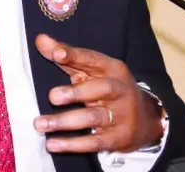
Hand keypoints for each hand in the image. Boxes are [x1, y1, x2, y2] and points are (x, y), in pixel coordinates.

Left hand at [34, 34, 164, 153]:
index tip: (56, 53)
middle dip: (75, 92)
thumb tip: (39, 39)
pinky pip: (95, 142)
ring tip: (40, 124)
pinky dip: (73, 144)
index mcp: (113, 69)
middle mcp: (120, 90)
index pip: (92, 60)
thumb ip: (64, 56)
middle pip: (99, 89)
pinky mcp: (119, 138)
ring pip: (93, 118)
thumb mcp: (90, 70)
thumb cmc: (106, 87)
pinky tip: (53, 144)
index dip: (74, 56)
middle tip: (51, 96)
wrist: (145, 120)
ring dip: (65, 121)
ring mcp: (122, 116)